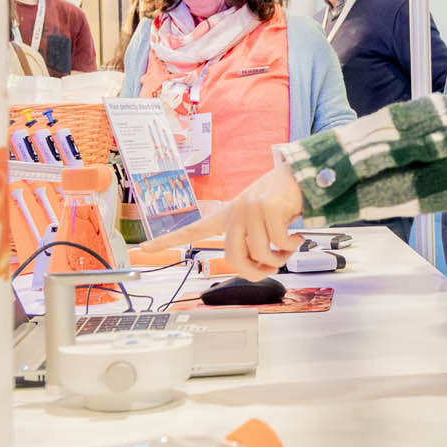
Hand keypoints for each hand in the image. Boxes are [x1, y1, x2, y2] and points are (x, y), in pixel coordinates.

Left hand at [135, 169, 306, 277]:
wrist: (303, 175)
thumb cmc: (282, 200)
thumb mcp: (259, 219)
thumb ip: (252, 240)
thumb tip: (259, 268)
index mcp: (228, 214)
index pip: (192, 229)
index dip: (167, 241)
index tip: (143, 248)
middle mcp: (235, 211)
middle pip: (233, 257)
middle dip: (255, 272)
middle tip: (272, 268)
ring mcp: (250, 208)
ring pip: (259, 253)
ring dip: (279, 259)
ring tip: (288, 249)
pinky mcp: (268, 208)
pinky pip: (279, 243)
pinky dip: (292, 247)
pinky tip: (298, 237)